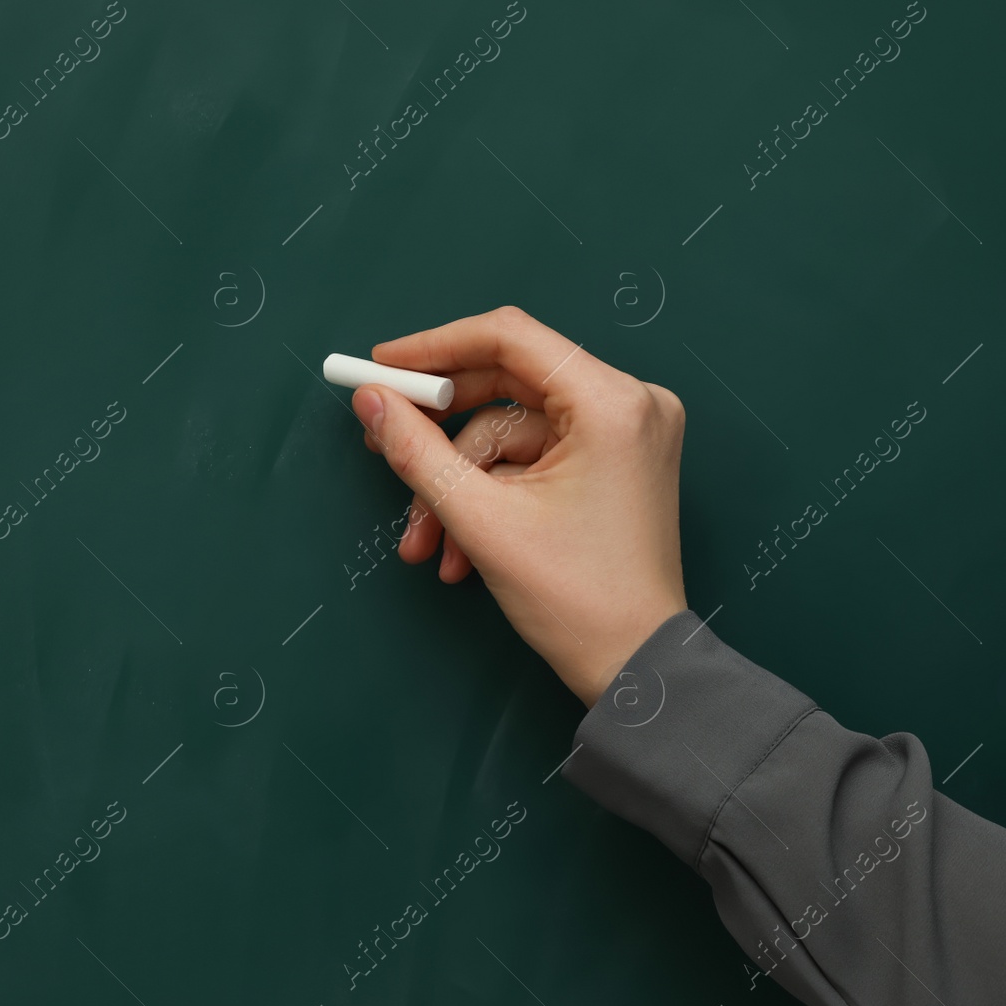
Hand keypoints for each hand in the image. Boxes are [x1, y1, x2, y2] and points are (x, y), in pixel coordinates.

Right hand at [351, 306, 687, 705]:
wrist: (635, 668)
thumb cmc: (577, 600)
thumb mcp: (482, 521)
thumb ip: (418, 451)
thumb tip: (370, 400)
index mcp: (611, 403)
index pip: (508, 337)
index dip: (434, 348)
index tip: (380, 365)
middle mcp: (628, 404)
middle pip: (505, 385)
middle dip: (440, 434)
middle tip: (381, 445)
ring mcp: (624, 435)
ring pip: (510, 434)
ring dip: (460, 488)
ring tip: (424, 543)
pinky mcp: (612, 463)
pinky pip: (532, 460)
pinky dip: (491, 498)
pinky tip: (461, 552)